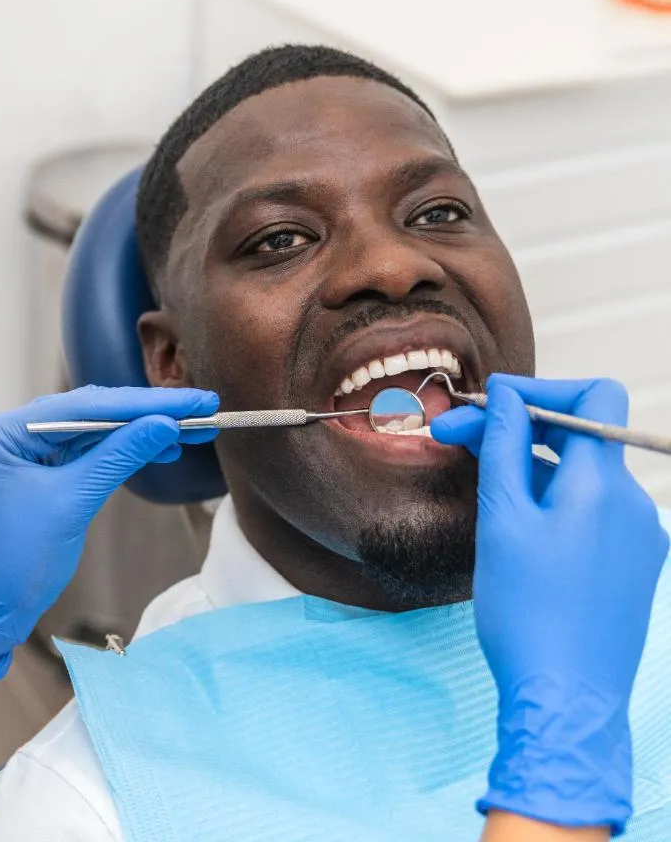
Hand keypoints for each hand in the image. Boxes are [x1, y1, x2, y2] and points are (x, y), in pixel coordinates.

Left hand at [0, 385, 218, 678]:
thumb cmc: (18, 559)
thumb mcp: (75, 501)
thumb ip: (119, 455)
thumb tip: (165, 423)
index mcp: (3, 431)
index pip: (85, 407)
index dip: (143, 404)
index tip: (190, 401)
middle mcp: (12, 429)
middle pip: (93, 411)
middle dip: (149, 413)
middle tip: (200, 408)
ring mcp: (28, 445)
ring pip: (98, 428)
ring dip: (144, 430)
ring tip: (193, 430)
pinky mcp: (46, 463)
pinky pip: (93, 448)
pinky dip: (128, 448)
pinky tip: (163, 446)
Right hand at [432, 374, 668, 833]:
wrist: (565, 703)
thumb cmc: (529, 615)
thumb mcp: (502, 520)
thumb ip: (502, 446)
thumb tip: (506, 395)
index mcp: (603, 485)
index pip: (593, 397)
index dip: (540, 389)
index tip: (491, 401)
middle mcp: (632, 503)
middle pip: (579, 435)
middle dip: (518, 428)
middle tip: (456, 438)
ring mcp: (637, 536)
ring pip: (581, 474)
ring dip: (531, 465)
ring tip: (478, 483)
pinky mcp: (631, 564)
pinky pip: (592, 510)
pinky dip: (553, 499)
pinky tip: (514, 522)